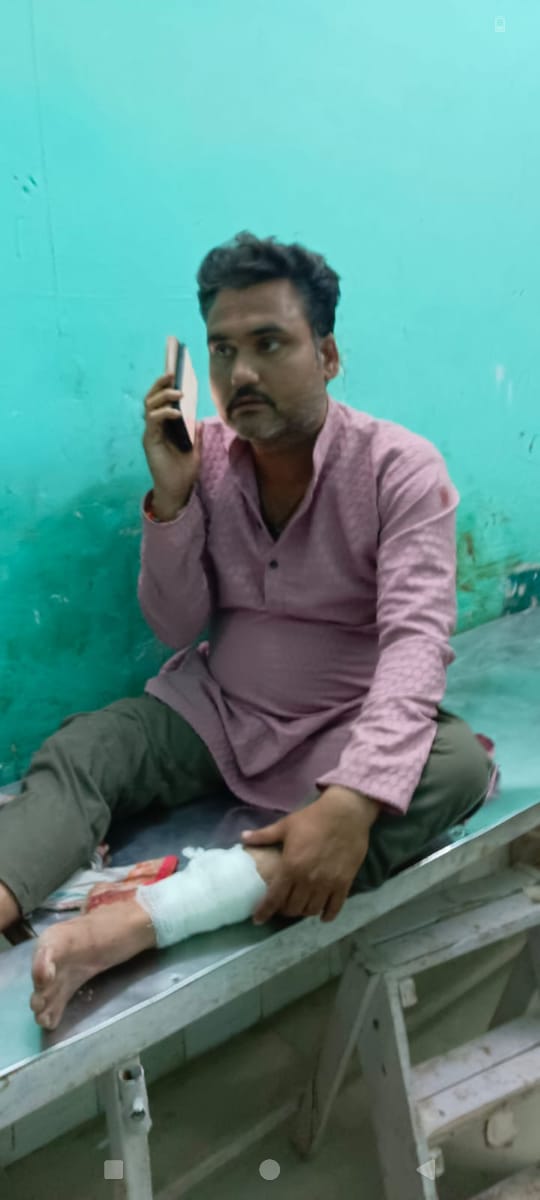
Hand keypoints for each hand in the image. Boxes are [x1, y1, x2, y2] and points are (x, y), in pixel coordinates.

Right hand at [142, 373, 202, 519]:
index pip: (162, 400)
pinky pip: (153, 421)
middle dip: (160, 384)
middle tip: (172, 373)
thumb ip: (196, 434)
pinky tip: (176, 412)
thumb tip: (199, 419)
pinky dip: (164, 413)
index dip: (166, 386)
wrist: (178, 491)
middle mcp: (155, 427)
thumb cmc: (184, 471)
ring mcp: (151, 433)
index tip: (176, 372)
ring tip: (177, 391)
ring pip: (149, 406)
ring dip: (162, 396)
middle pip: (152, 398)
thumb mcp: (195, 449)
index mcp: (165, 426)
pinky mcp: (149, 441)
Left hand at [241, 787, 378, 924]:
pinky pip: (334, 907)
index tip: (258, 919)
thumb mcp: (285, 825)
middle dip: (284, 909)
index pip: (274, 898)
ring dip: (304, 911)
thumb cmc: (313, 818)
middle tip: (282, 905)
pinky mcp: (344, 883)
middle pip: (293, 908)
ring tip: (301, 906)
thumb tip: (242, 837)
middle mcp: (308, 880)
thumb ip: (264, 835)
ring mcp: (327, 883)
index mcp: (291, 867)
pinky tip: (322, 915)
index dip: (264, 911)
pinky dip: (327, 915)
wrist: (345, 813)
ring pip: (312, 910)